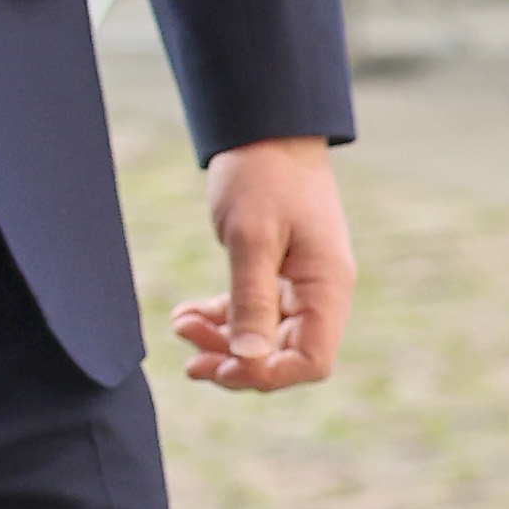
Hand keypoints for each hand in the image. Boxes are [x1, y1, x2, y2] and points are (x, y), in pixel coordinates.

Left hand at [173, 138, 354, 394]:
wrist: (265, 132)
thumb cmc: (263, 177)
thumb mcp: (251, 237)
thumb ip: (251, 298)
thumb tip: (248, 358)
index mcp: (327, 287)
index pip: (311, 361)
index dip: (267, 376)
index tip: (221, 368)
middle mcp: (321, 293)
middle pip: (286, 356)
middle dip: (236, 362)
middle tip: (189, 359)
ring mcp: (301, 285)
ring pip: (265, 338)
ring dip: (222, 342)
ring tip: (181, 326)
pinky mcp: (279, 275)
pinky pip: (254, 314)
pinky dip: (222, 319)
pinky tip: (189, 314)